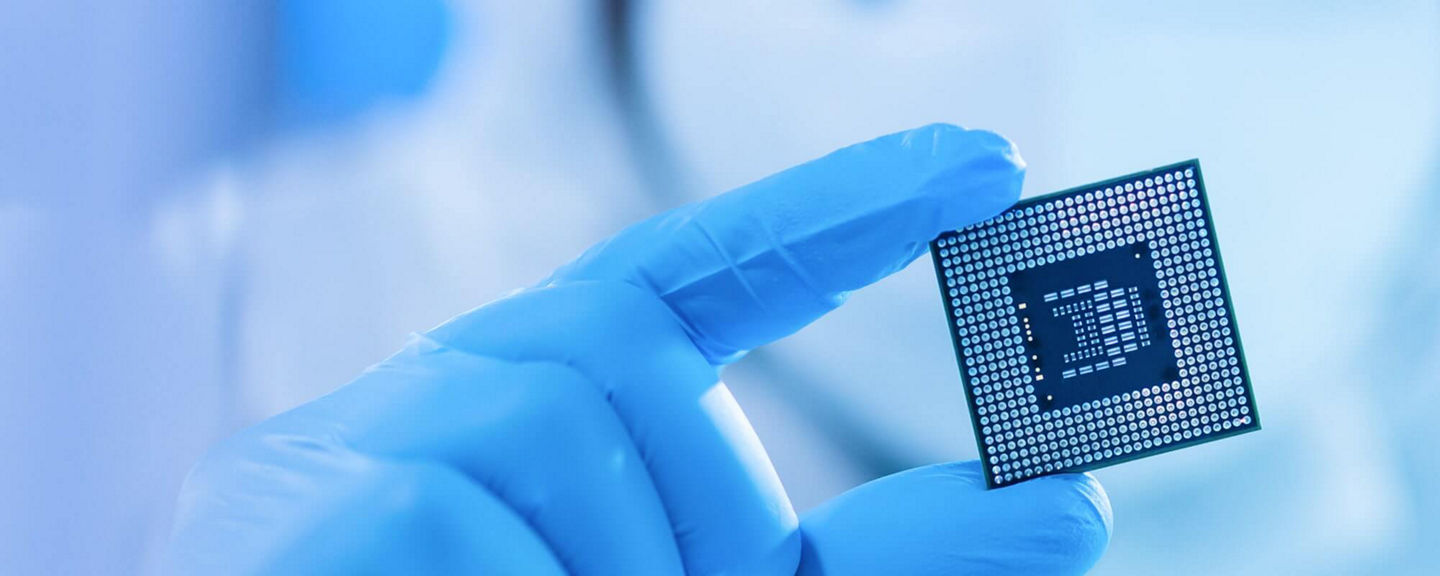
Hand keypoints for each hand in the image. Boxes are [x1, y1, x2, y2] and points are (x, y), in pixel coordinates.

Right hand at [167, 124, 1110, 574]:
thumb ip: (880, 573)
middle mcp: (455, 389)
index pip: (706, 268)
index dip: (847, 209)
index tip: (988, 162)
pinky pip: (469, 519)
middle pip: (633, 357)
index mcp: (561, 411)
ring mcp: (365, 437)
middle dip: (699, 516)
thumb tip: (1081, 506)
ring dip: (613, 568)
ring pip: (559, 419)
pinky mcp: (310, 506)